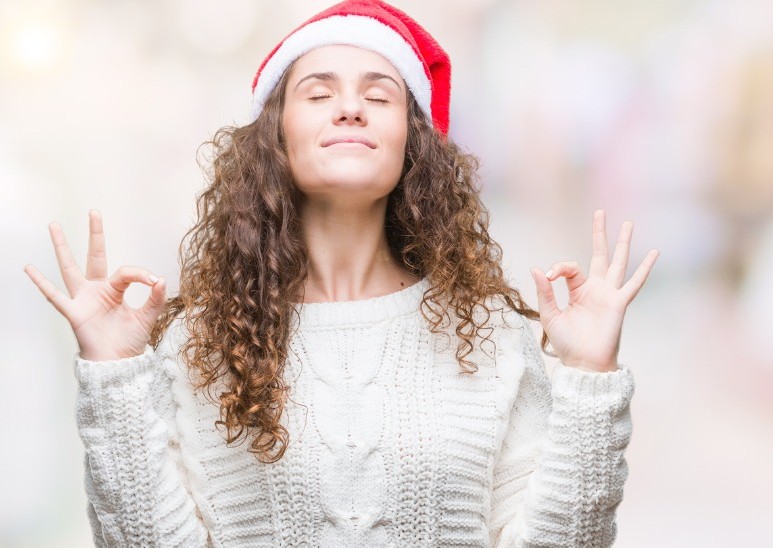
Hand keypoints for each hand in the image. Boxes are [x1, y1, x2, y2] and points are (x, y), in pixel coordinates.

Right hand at [24, 210, 166, 360]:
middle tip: (94, 211)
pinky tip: (29, 268)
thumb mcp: (148, 317)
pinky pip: (55, 296)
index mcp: (116, 289)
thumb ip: (156, 298)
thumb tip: (161, 279)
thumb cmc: (130, 340)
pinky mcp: (74, 312)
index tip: (154, 282)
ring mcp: (83, 299)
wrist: (118, 363)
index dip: (140, 274)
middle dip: (95, 234)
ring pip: (70, 268)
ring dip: (62, 247)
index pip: (126, 271)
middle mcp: (97, 289)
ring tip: (54, 225)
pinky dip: (41, 282)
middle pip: (95, 255)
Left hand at [530, 210, 658, 372]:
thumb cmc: (567, 344)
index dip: (558, 267)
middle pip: (599, 255)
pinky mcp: (619, 303)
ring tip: (628, 223)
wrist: (583, 364)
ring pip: (618, 262)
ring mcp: (609, 295)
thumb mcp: (549, 315)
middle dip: (599, 234)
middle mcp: (595, 289)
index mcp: (577, 291)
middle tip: (600, 212)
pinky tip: (654, 253)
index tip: (548, 276)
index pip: (569, 267)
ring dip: (622, 243)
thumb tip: (537, 268)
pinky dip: (645, 268)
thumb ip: (544, 292)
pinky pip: (634, 283)